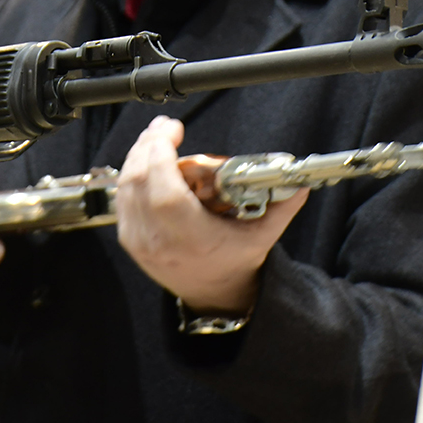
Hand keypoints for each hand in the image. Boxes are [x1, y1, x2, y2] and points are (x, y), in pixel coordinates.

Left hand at [116, 116, 307, 314]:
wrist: (212, 294)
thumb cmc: (234, 262)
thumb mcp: (261, 237)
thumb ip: (281, 208)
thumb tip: (300, 183)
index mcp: (191, 238)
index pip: (164, 190)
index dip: (161, 152)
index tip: (174, 128)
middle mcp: (159, 240)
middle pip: (139, 180)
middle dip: (149, 144)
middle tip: (166, 127)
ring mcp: (139, 240)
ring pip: (126, 186)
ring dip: (138, 155)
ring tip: (157, 138)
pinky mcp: (129, 239)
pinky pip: (122, 198)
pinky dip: (131, 173)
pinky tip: (145, 160)